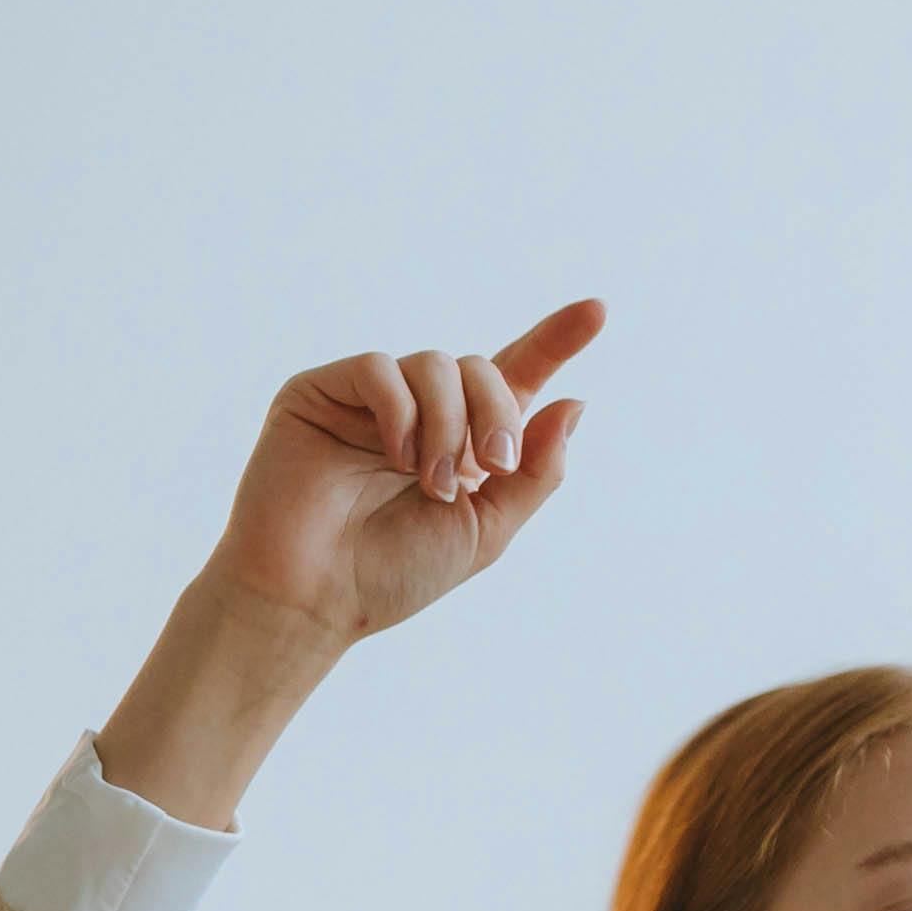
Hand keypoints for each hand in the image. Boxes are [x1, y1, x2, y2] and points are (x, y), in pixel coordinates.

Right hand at [201, 299, 603, 647]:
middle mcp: (418, 413)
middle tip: (492, 466)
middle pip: (481, 367)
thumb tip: (574, 402)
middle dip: (498, 413)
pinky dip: (401, 410)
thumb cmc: (392, 574)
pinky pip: (380, 368)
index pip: (513, 378)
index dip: (554, 341)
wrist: (314, 598)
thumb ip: (534, 471)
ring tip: (431, 481)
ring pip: (435, 364)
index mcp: (461, 443)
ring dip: (449, 423)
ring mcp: (368, 401)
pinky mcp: (320, 392)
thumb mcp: (486, 528)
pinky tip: (395, 455)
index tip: (597, 311)